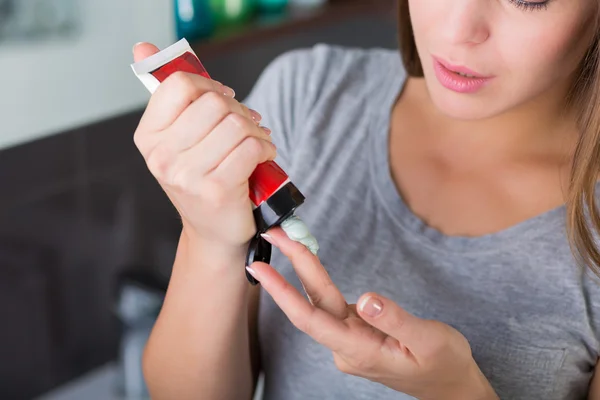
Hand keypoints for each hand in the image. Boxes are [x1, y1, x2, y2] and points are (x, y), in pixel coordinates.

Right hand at [132, 43, 275, 250]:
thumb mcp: (180, 138)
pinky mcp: (215, 190)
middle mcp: (162, 156)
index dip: (209, 85)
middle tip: (244, 124)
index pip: (178, 84)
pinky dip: (265, 147)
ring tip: (255, 141)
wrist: (214, 230)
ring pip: (235, 124)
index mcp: (148, 137)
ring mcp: (187, 176)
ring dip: (255, 130)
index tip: (222, 97)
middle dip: (238, 109)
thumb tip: (144, 47)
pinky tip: (262, 155)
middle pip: (213, 102)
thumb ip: (170, 94)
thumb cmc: (202, 178)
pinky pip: (251, 147)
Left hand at [245, 228, 498, 399]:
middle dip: (289, 269)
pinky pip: (331, 305)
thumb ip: (397, 320)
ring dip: (304, 272)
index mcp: (361, 351)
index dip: (284, 293)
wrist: (450, 387)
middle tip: (274, 235)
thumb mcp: (430, 341)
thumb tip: (366, 298)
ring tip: (288, 242)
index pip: (312, 320)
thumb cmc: (444, 365)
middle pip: (313, 304)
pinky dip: (318, 282)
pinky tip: (308, 264)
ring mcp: (351, 341)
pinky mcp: (357, 333)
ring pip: (321, 303)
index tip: (263, 271)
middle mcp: (348, 347)